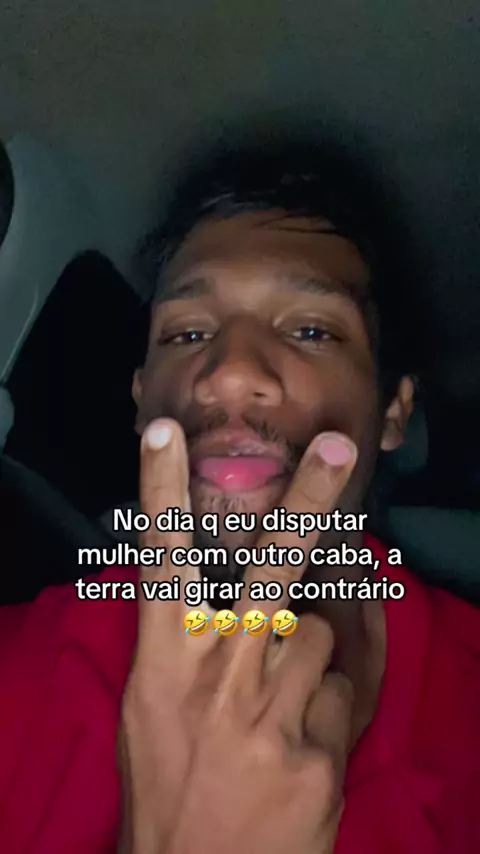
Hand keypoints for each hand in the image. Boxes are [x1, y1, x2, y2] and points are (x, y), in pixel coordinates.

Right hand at [117, 419, 356, 853]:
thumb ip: (184, 646)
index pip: (163, 563)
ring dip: (307, 654)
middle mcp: (221, 676)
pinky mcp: (321, 755)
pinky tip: (297, 744)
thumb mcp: (151, 709)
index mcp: (166, 663)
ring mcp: (275, 715)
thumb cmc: (166, 782)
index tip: (165, 435)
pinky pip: (342, 695)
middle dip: (307, 500)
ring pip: (320, 635)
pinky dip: (326, 708)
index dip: (161, 494)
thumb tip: (217, 594)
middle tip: (338, 448)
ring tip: (277, 702)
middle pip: (273, 569)